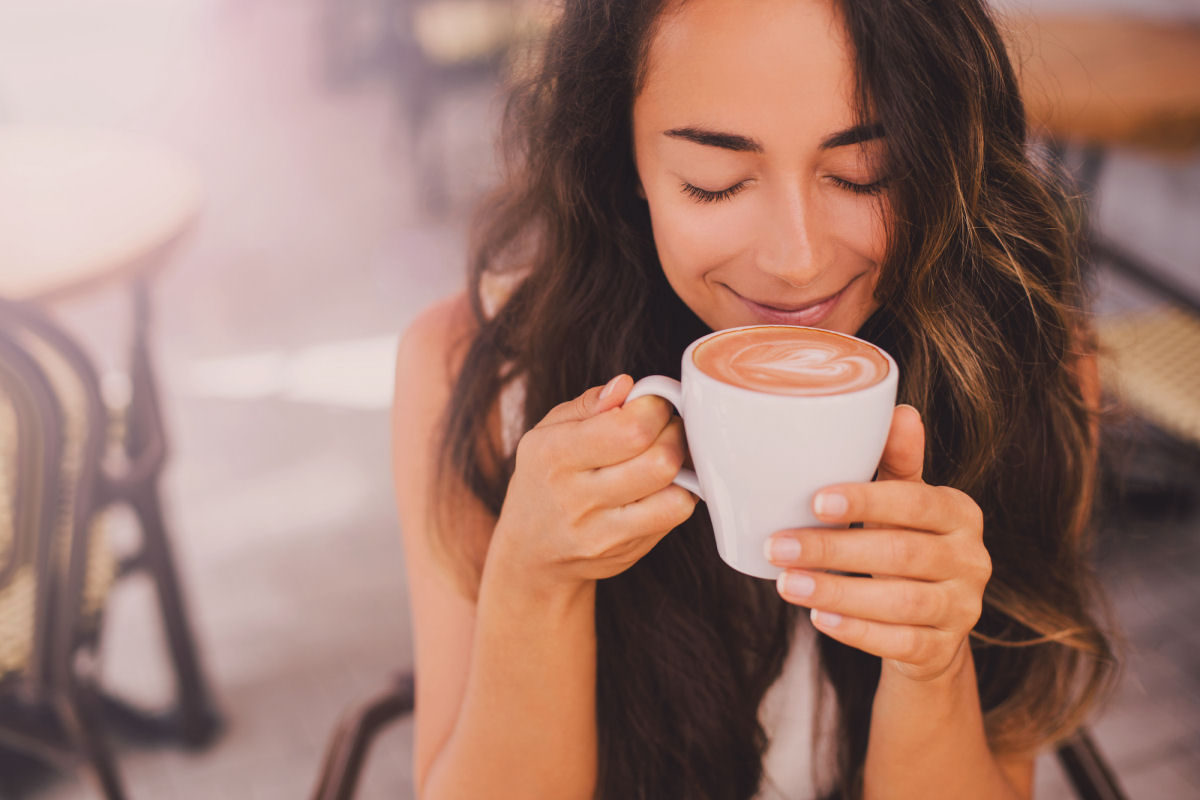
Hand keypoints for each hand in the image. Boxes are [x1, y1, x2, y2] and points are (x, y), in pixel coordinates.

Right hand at [491, 375, 697, 594]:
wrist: (531, 553)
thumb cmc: (544, 480)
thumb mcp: (547, 433)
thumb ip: (588, 405)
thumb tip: (627, 386)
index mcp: (554, 455)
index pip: (629, 428)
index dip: (654, 408)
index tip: (651, 404)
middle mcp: (576, 497)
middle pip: (660, 460)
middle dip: (674, 433)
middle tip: (664, 427)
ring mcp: (603, 532)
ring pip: (675, 492)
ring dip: (681, 465)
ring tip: (664, 454)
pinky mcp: (627, 552)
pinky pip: (675, 515)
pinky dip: (680, 492)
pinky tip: (662, 484)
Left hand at [765, 405, 991, 681]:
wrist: (931, 626)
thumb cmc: (905, 544)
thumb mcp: (902, 503)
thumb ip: (897, 462)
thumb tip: (898, 410)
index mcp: (960, 513)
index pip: (915, 503)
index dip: (866, 501)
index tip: (815, 500)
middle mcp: (972, 560)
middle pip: (899, 555)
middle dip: (833, 551)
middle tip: (778, 547)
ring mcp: (962, 609)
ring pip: (899, 603)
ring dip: (837, 592)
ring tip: (787, 583)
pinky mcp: (944, 650)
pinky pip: (899, 643)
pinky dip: (857, 632)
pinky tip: (819, 619)